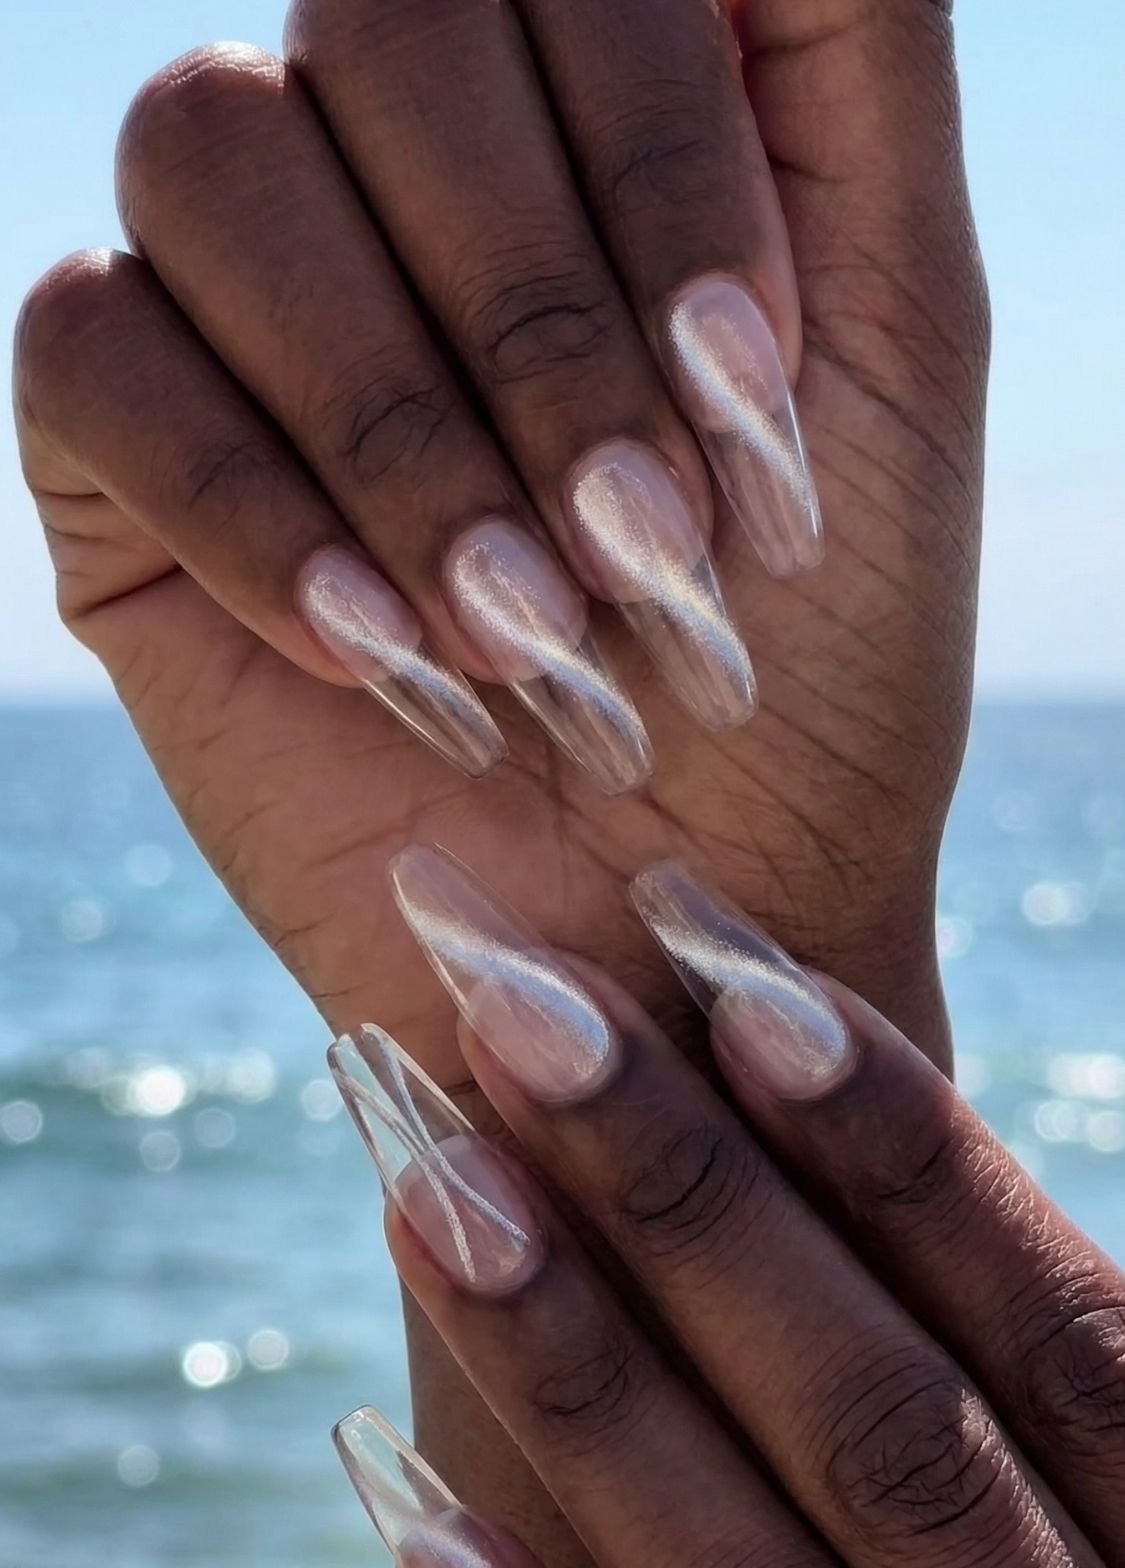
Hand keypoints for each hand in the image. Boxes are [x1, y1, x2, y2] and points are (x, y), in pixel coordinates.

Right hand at [13, 0, 985, 1079]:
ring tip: (516, 626)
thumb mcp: (901, 335)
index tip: (745, 382)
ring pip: (211, 149)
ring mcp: (237, 295)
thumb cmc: (814, 654)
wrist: (685, 912)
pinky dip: (253, 502)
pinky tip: (376, 649)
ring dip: (397, 412)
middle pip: (370, 10)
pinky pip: (93, 350)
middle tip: (636, 540)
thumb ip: (843, 44)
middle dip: (534, 303)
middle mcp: (391, 160)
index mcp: (577, 108)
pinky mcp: (117, 449)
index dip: (651, 154)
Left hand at [333, 846, 1124, 1567]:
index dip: (902, 1145)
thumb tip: (881, 1158)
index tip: (721, 962)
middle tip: (511, 1008)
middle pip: (900, 1454)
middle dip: (694, 1212)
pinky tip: (409, 1524)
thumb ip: (1045, 1455)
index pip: (1069, 1350)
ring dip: (590, 1398)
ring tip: (428, 1186)